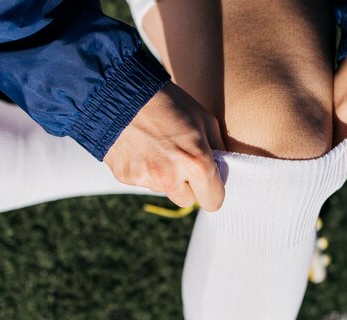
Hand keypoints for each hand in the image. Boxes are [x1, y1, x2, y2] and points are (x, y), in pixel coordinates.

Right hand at [104, 82, 225, 210]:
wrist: (123, 91)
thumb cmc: (170, 102)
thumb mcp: (205, 119)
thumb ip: (218, 150)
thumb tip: (223, 169)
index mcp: (196, 163)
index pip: (213, 201)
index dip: (213, 190)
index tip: (209, 182)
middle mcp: (170, 177)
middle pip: (187, 200)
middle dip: (188, 185)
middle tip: (181, 158)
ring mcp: (146, 179)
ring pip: (164, 190)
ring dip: (164, 176)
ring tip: (158, 146)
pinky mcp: (126, 177)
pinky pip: (143, 181)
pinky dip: (144, 169)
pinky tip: (141, 147)